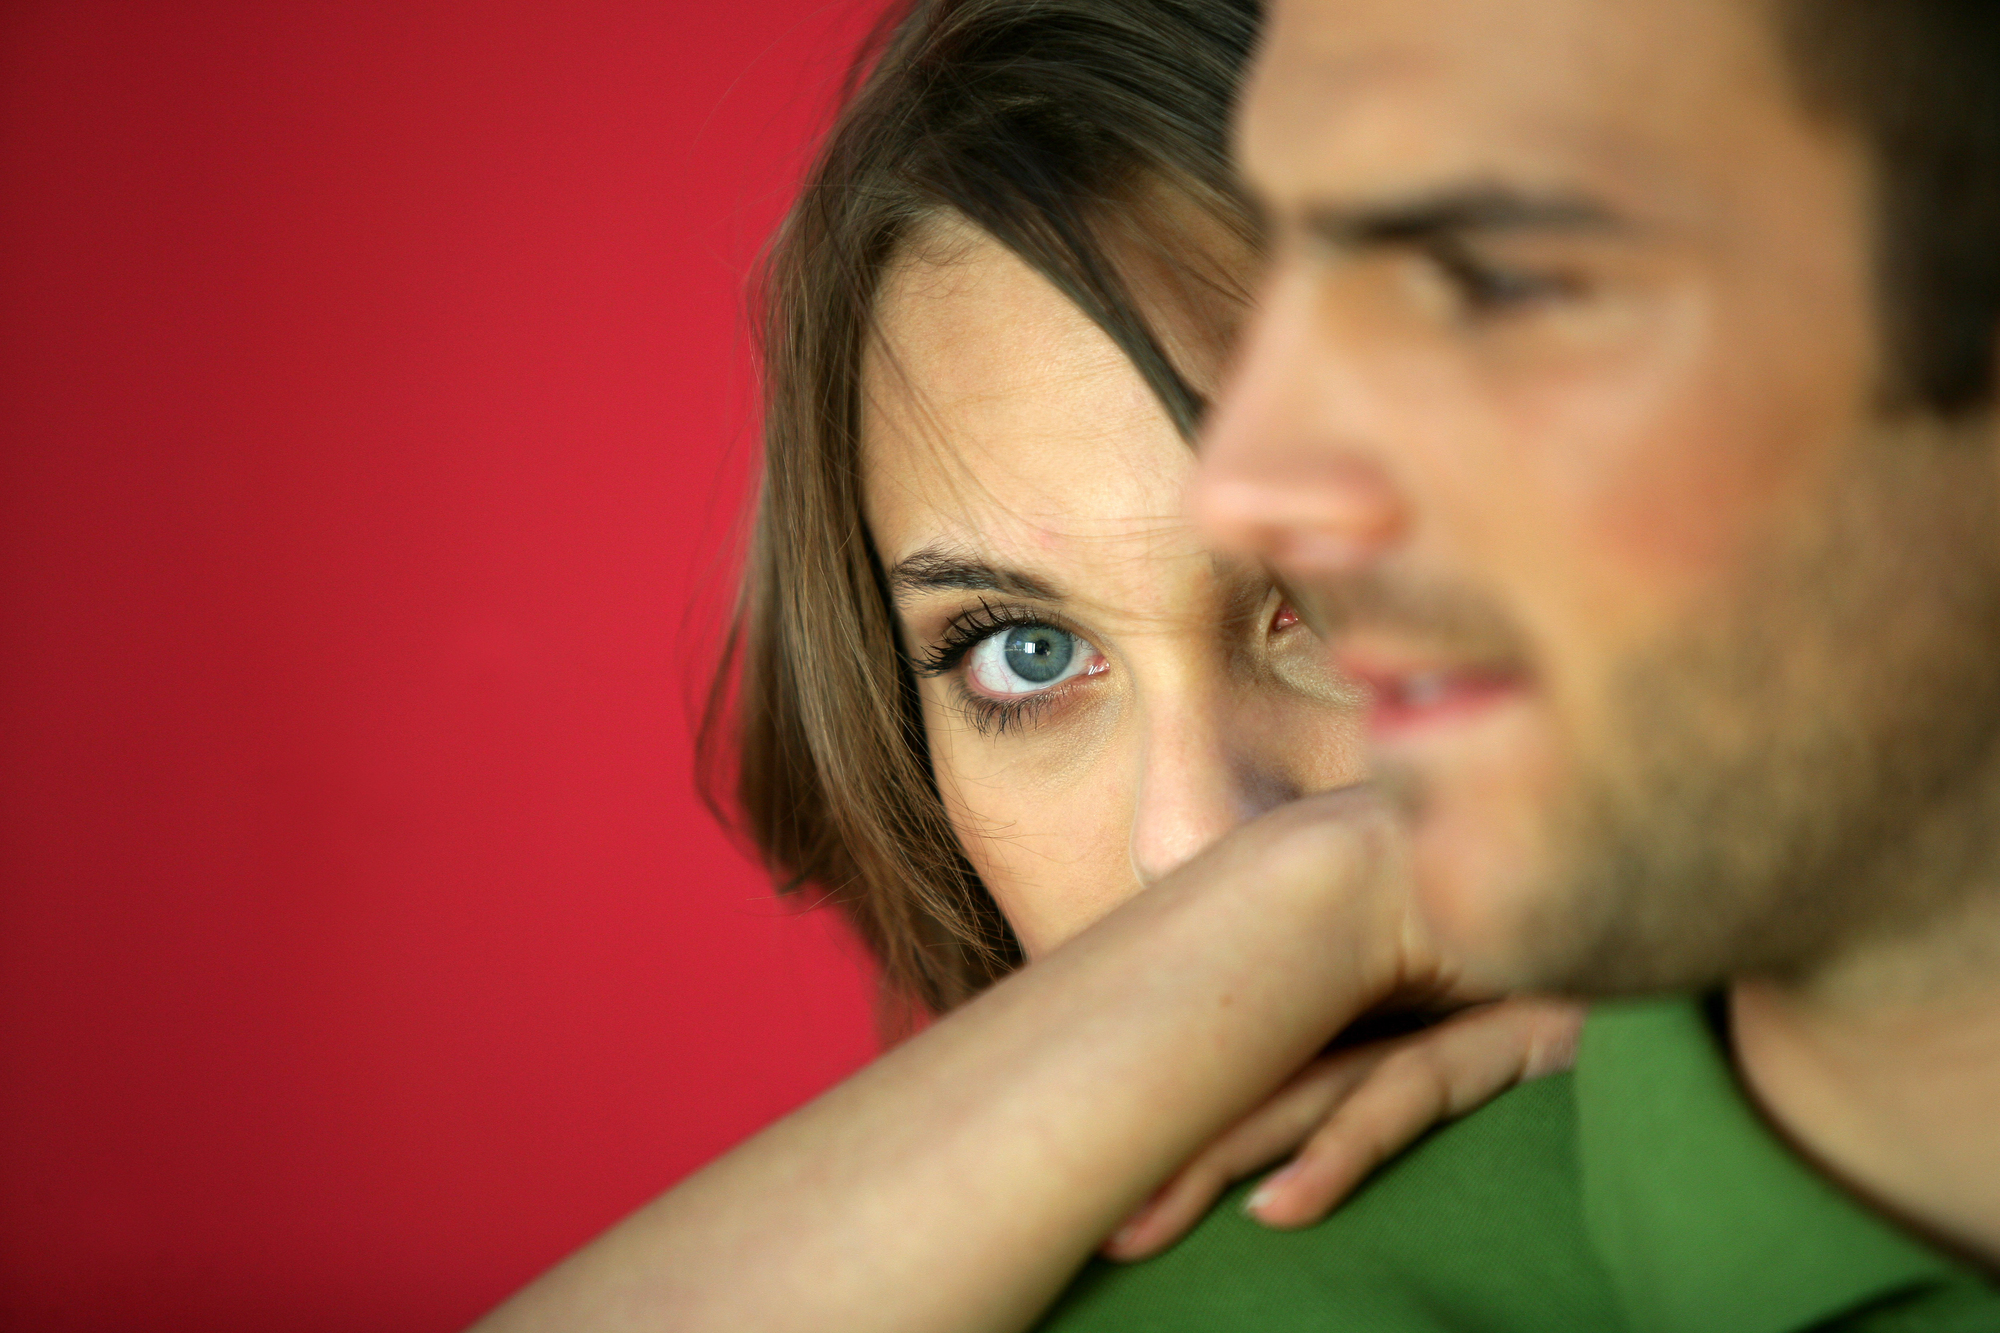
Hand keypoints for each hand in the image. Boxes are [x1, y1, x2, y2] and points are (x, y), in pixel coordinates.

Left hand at [1100, 997, 1583, 1259]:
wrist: (1692, 978)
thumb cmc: (1579, 1006)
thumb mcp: (1470, 1046)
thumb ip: (1383, 1072)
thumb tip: (1278, 1155)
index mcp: (1376, 987)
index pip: (1260, 1047)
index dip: (1176, 1103)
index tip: (1098, 1169)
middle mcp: (1397, 980)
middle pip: (1260, 1061)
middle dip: (1169, 1137)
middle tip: (1088, 1214)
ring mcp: (1449, 997)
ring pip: (1309, 1084)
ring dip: (1222, 1160)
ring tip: (1144, 1229)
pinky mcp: (1506, 1028)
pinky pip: (1405, 1095)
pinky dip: (1341, 1155)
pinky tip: (1281, 1210)